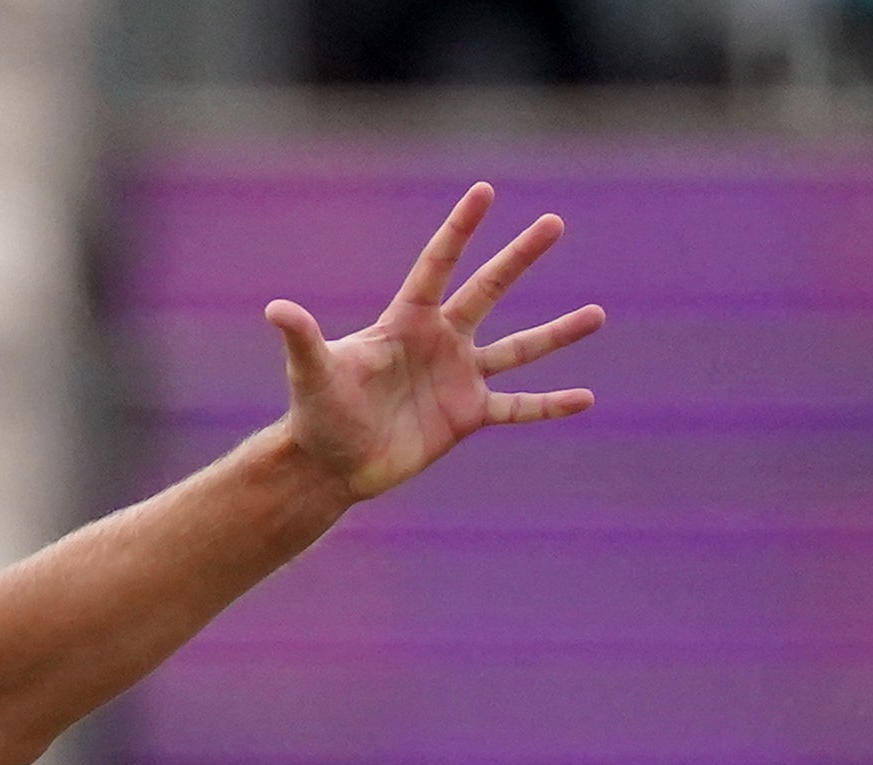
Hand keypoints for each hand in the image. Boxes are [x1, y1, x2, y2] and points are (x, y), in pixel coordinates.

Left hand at [266, 183, 601, 505]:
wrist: (329, 466)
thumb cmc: (317, 415)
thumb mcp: (312, 374)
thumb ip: (302, 339)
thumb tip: (274, 307)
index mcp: (406, 321)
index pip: (438, 265)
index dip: (459, 230)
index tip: (484, 190)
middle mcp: (440, 341)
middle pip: (488, 290)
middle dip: (519, 257)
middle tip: (554, 222)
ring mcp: (458, 377)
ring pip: (518, 348)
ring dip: (557, 334)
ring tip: (597, 315)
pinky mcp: (467, 416)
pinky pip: (518, 406)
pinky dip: (549, 405)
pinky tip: (586, 398)